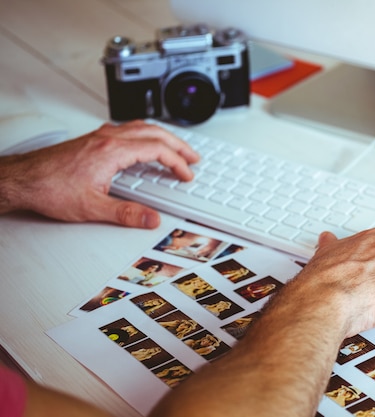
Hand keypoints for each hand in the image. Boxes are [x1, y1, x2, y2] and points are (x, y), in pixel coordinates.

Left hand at [0, 120, 198, 227]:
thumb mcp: (92, 208)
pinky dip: (145, 134)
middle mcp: (107, 138)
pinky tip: (143, 144)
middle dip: (178, 145)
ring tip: (175, 148)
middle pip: (154, 132)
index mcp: (112, 151)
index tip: (186, 175)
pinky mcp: (92, 139)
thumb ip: (126, 214)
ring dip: (163, 136)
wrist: (21, 180)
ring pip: (141, 127)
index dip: (177, 162)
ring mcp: (100, 136)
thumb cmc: (49, 189)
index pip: (157, 149)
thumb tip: (152, 219)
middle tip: (192, 158)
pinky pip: (127, 129)